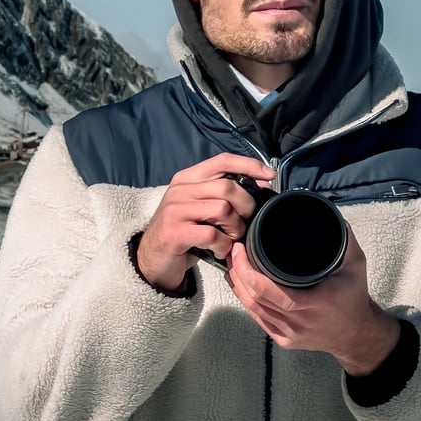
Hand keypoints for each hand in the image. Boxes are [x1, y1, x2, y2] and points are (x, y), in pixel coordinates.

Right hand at [136, 153, 274, 292]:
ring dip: (235, 229)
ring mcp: (175, 211)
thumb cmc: (183, 232)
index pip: (223, 160)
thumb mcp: (198, 205)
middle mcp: (179, 190)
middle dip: (246, 206)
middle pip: (228, 187)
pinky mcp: (174, 233)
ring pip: (223, 209)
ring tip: (231, 239)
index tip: (269, 176)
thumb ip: (220, 193)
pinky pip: (211, 235)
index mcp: (187, 178)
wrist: (151, 260)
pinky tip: (220, 251)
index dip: (249, 165)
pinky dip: (223, 246)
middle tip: (245, 223)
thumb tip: (259, 185)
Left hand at [226, 223, 400, 375]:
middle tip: (233, 251)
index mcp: (317, 303)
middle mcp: (301, 321)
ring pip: (253, 309)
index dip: (250, 273)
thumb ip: (343, 238)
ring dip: (238, 286)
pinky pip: (258, 319)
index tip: (241, 250)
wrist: (357, 334)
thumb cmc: (355, 297)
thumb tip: (327, 213)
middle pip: (256, 299)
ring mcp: (290, 334)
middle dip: (238, 273)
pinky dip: (245, 300)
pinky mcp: (284, 340)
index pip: (273, 292)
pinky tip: (239, 286)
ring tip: (232, 264)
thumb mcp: (356, 265)